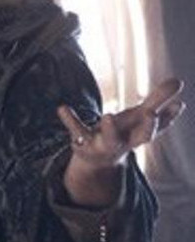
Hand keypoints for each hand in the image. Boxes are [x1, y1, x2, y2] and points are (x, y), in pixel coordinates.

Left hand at [58, 78, 184, 206]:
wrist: (96, 161)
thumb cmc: (123, 134)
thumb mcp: (138, 118)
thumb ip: (158, 100)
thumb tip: (179, 81)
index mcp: (139, 135)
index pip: (156, 128)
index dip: (167, 119)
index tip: (179, 104)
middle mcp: (124, 142)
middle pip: (140, 138)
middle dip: (147, 127)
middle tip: (150, 113)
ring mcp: (103, 143)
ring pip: (108, 139)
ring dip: (109, 129)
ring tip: (108, 116)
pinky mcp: (82, 141)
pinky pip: (76, 130)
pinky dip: (70, 119)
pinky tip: (62, 108)